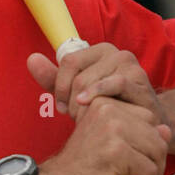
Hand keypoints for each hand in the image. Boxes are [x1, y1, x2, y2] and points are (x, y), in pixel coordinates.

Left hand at [28, 43, 169, 128]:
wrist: (143, 122)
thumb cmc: (109, 107)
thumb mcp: (75, 93)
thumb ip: (54, 78)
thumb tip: (31, 58)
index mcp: (99, 51)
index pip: (68, 60)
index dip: (60, 85)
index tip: (61, 106)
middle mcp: (115, 52)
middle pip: (77, 74)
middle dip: (71, 100)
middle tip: (75, 116)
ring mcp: (129, 64)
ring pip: (90, 81)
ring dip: (83, 105)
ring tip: (88, 117)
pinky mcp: (138, 79)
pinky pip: (112, 84)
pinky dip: (97, 98)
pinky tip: (92, 109)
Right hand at [35, 95, 171, 174]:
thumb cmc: (80, 167)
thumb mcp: (109, 144)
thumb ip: (137, 133)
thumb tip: (167, 130)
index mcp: (105, 103)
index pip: (148, 117)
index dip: (148, 142)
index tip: (134, 161)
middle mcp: (109, 110)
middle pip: (157, 133)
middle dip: (155, 159)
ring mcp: (114, 129)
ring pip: (158, 151)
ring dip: (153, 174)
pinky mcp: (117, 151)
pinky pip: (148, 170)